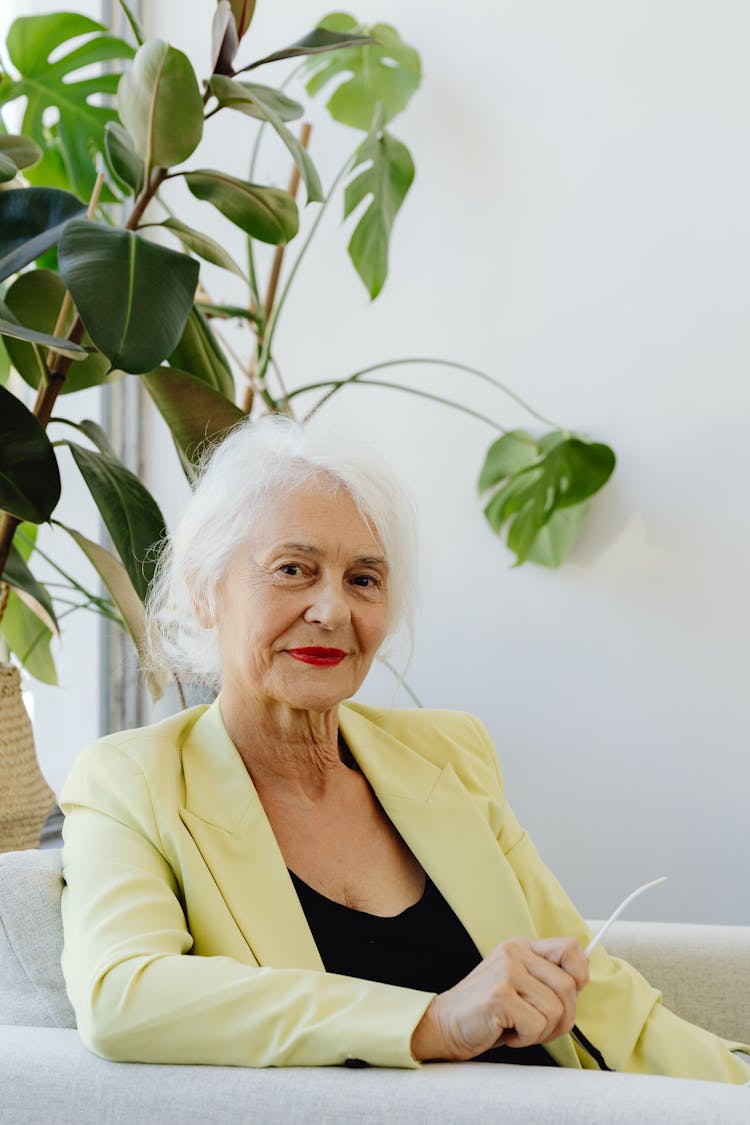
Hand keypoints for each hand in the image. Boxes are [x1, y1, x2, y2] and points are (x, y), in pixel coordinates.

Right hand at [411, 937, 588, 1060]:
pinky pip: (536, 1025)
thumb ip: (546, 979)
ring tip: (517, 1028)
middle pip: (568, 987)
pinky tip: (506, 1032)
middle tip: (536, 1027)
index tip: (568, 997)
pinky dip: (525, 1039)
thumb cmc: (488, 1014)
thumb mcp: (519, 986)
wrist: (443, 1025)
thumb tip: (581, 980)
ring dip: (541, 1031)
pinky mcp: (499, 996)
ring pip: (555, 1009)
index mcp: (521, 947)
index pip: (571, 948)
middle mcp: (514, 952)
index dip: (579, 975)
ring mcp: (506, 972)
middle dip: (561, 1018)